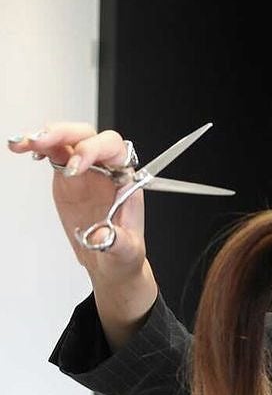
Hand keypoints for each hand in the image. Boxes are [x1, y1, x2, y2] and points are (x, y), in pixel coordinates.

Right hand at [7, 121, 146, 281]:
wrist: (110, 259)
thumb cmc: (123, 251)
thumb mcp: (126, 251)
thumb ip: (118, 242)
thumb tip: (101, 236)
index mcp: (125, 178)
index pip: (113, 148)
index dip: (92, 150)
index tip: (72, 168)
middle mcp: (106, 168)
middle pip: (87, 135)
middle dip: (64, 134)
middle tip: (41, 142)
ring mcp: (86, 170)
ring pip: (67, 140)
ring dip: (45, 136)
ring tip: (23, 143)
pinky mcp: (67, 177)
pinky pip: (53, 153)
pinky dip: (36, 147)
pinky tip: (22, 148)